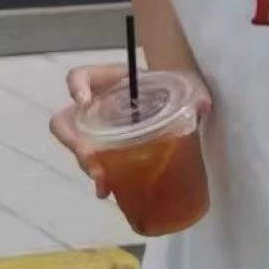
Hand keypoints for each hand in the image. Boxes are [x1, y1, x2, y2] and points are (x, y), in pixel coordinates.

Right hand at [48, 64, 212, 199]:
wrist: (172, 105)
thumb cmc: (170, 88)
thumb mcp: (182, 83)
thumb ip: (193, 90)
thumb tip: (203, 105)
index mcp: (108, 82)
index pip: (78, 77)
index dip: (75, 87)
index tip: (84, 101)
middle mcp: (95, 107)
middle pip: (65, 122)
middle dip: (73, 141)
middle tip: (91, 156)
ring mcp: (97, 132)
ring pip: (77, 148)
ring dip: (87, 166)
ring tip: (104, 183)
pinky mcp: (106, 153)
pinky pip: (94, 167)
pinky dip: (101, 180)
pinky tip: (110, 191)